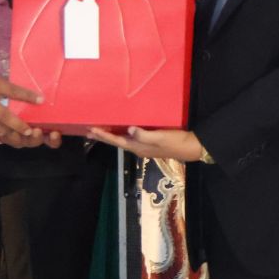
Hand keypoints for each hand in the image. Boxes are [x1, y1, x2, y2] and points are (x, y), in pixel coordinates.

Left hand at [86, 126, 202, 162]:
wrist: (190, 147)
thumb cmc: (175, 142)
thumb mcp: (160, 138)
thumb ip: (144, 135)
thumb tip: (129, 130)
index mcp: (138, 147)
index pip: (116, 141)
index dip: (103, 135)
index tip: (91, 129)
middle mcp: (138, 148)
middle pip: (116, 142)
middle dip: (102, 137)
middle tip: (88, 131)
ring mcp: (143, 147)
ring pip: (121, 141)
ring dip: (110, 136)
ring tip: (99, 131)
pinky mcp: (148, 144)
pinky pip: (130, 139)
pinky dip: (121, 135)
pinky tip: (120, 130)